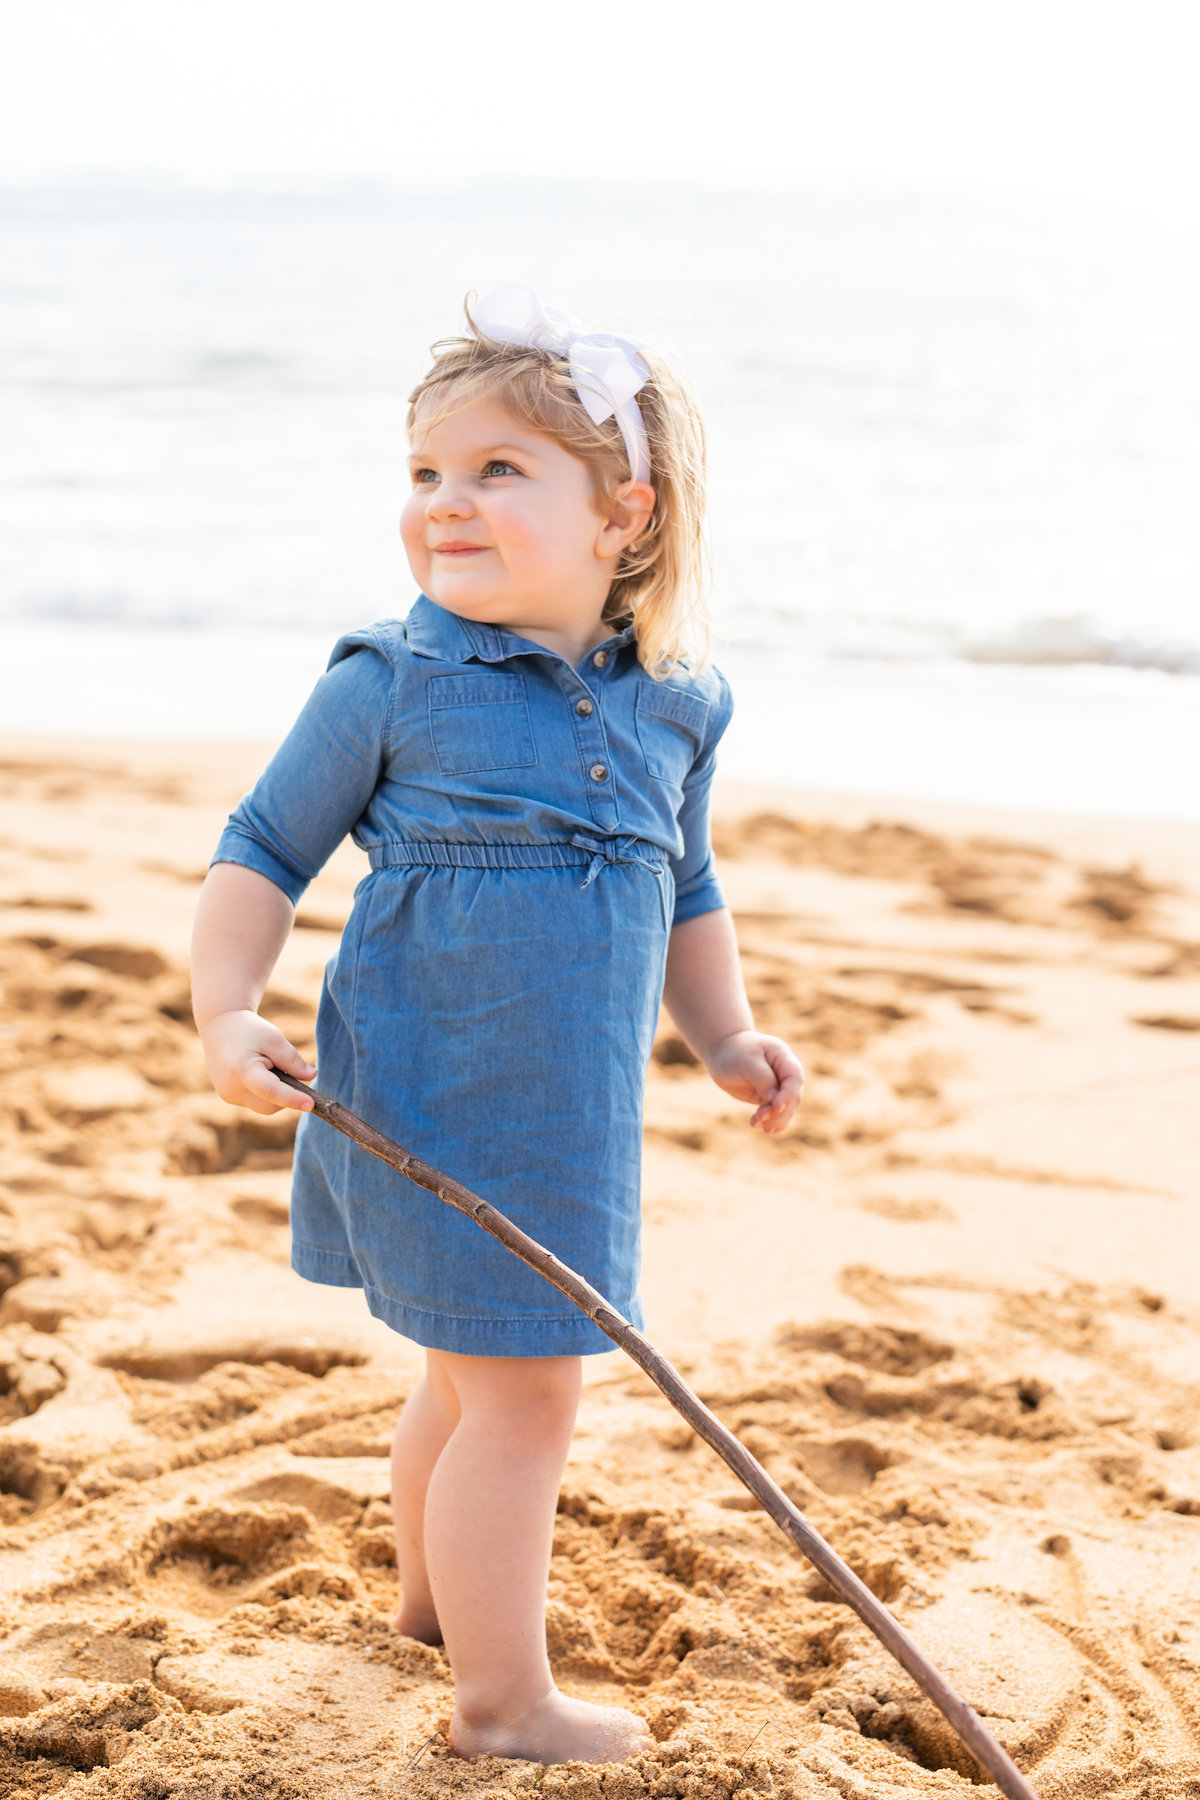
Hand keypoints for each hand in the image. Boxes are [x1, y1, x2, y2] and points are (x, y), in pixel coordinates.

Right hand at [198, 1008, 315, 1115]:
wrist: (219, 1026)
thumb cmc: (249, 1030)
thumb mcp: (274, 1039)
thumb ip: (293, 1060)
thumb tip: (311, 1077)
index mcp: (242, 1071)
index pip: (272, 1091)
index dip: (293, 1099)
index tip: (311, 1104)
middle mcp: (231, 1088)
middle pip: (270, 1106)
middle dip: (286, 1095)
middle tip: (290, 1072)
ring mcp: (228, 1095)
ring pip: (264, 1107)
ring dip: (276, 1095)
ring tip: (270, 1067)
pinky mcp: (228, 1097)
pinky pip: (255, 1102)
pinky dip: (265, 1093)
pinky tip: (261, 1073)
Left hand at [704, 1030, 803, 1133]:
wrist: (722, 1052)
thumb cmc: (734, 1052)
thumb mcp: (746, 1061)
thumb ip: (762, 1078)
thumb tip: (774, 1099)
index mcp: (783, 1058)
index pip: (795, 1079)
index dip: (788, 1095)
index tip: (775, 1107)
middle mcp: (785, 1073)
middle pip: (793, 1097)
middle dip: (778, 1111)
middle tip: (758, 1116)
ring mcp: (779, 1086)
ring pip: (787, 1109)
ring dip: (773, 1119)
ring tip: (754, 1123)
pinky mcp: (769, 1097)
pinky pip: (777, 1113)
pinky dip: (771, 1122)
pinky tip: (762, 1128)